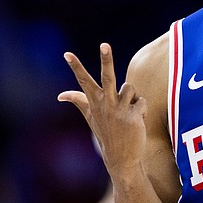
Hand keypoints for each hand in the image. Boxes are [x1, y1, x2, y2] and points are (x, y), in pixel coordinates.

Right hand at [57, 43, 146, 171]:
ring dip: (132, 98)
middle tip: (104, 44)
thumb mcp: (90, 117)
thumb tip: (60, 95)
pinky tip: (138, 121)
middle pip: (107, 77)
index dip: (76, 66)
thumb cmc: (106, 134)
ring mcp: (119, 110)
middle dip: (106, 60)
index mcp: (95, 102)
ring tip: (128, 112)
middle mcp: (106, 104)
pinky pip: (142, 100)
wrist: (122, 158)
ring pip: (131, 88)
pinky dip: (142, 109)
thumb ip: (78, 101)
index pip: (83, 81)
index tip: (67, 54)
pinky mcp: (133, 115)